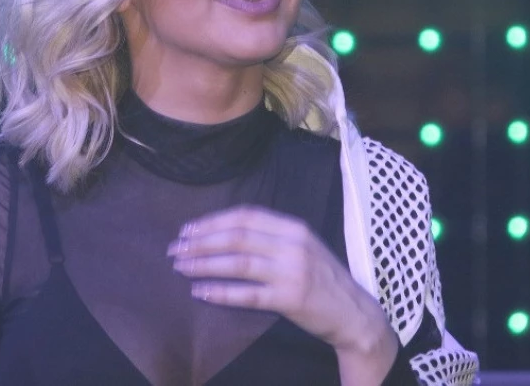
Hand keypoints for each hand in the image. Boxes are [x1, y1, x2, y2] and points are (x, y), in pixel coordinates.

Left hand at [167, 205, 392, 352]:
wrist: (354, 312)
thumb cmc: (322, 278)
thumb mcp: (302, 246)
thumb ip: (271, 236)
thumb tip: (223, 232)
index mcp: (293, 227)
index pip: (245, 216)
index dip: (213, 221)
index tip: (188, 229)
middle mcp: (292, 245)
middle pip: (237, 237)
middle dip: (201, 242)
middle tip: (176, 249)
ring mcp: (292, 271)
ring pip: (238, 262)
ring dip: (204, 264)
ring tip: (181, 267)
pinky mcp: (290, 298)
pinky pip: (248, 294)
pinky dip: (221, 292)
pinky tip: (201, 291)